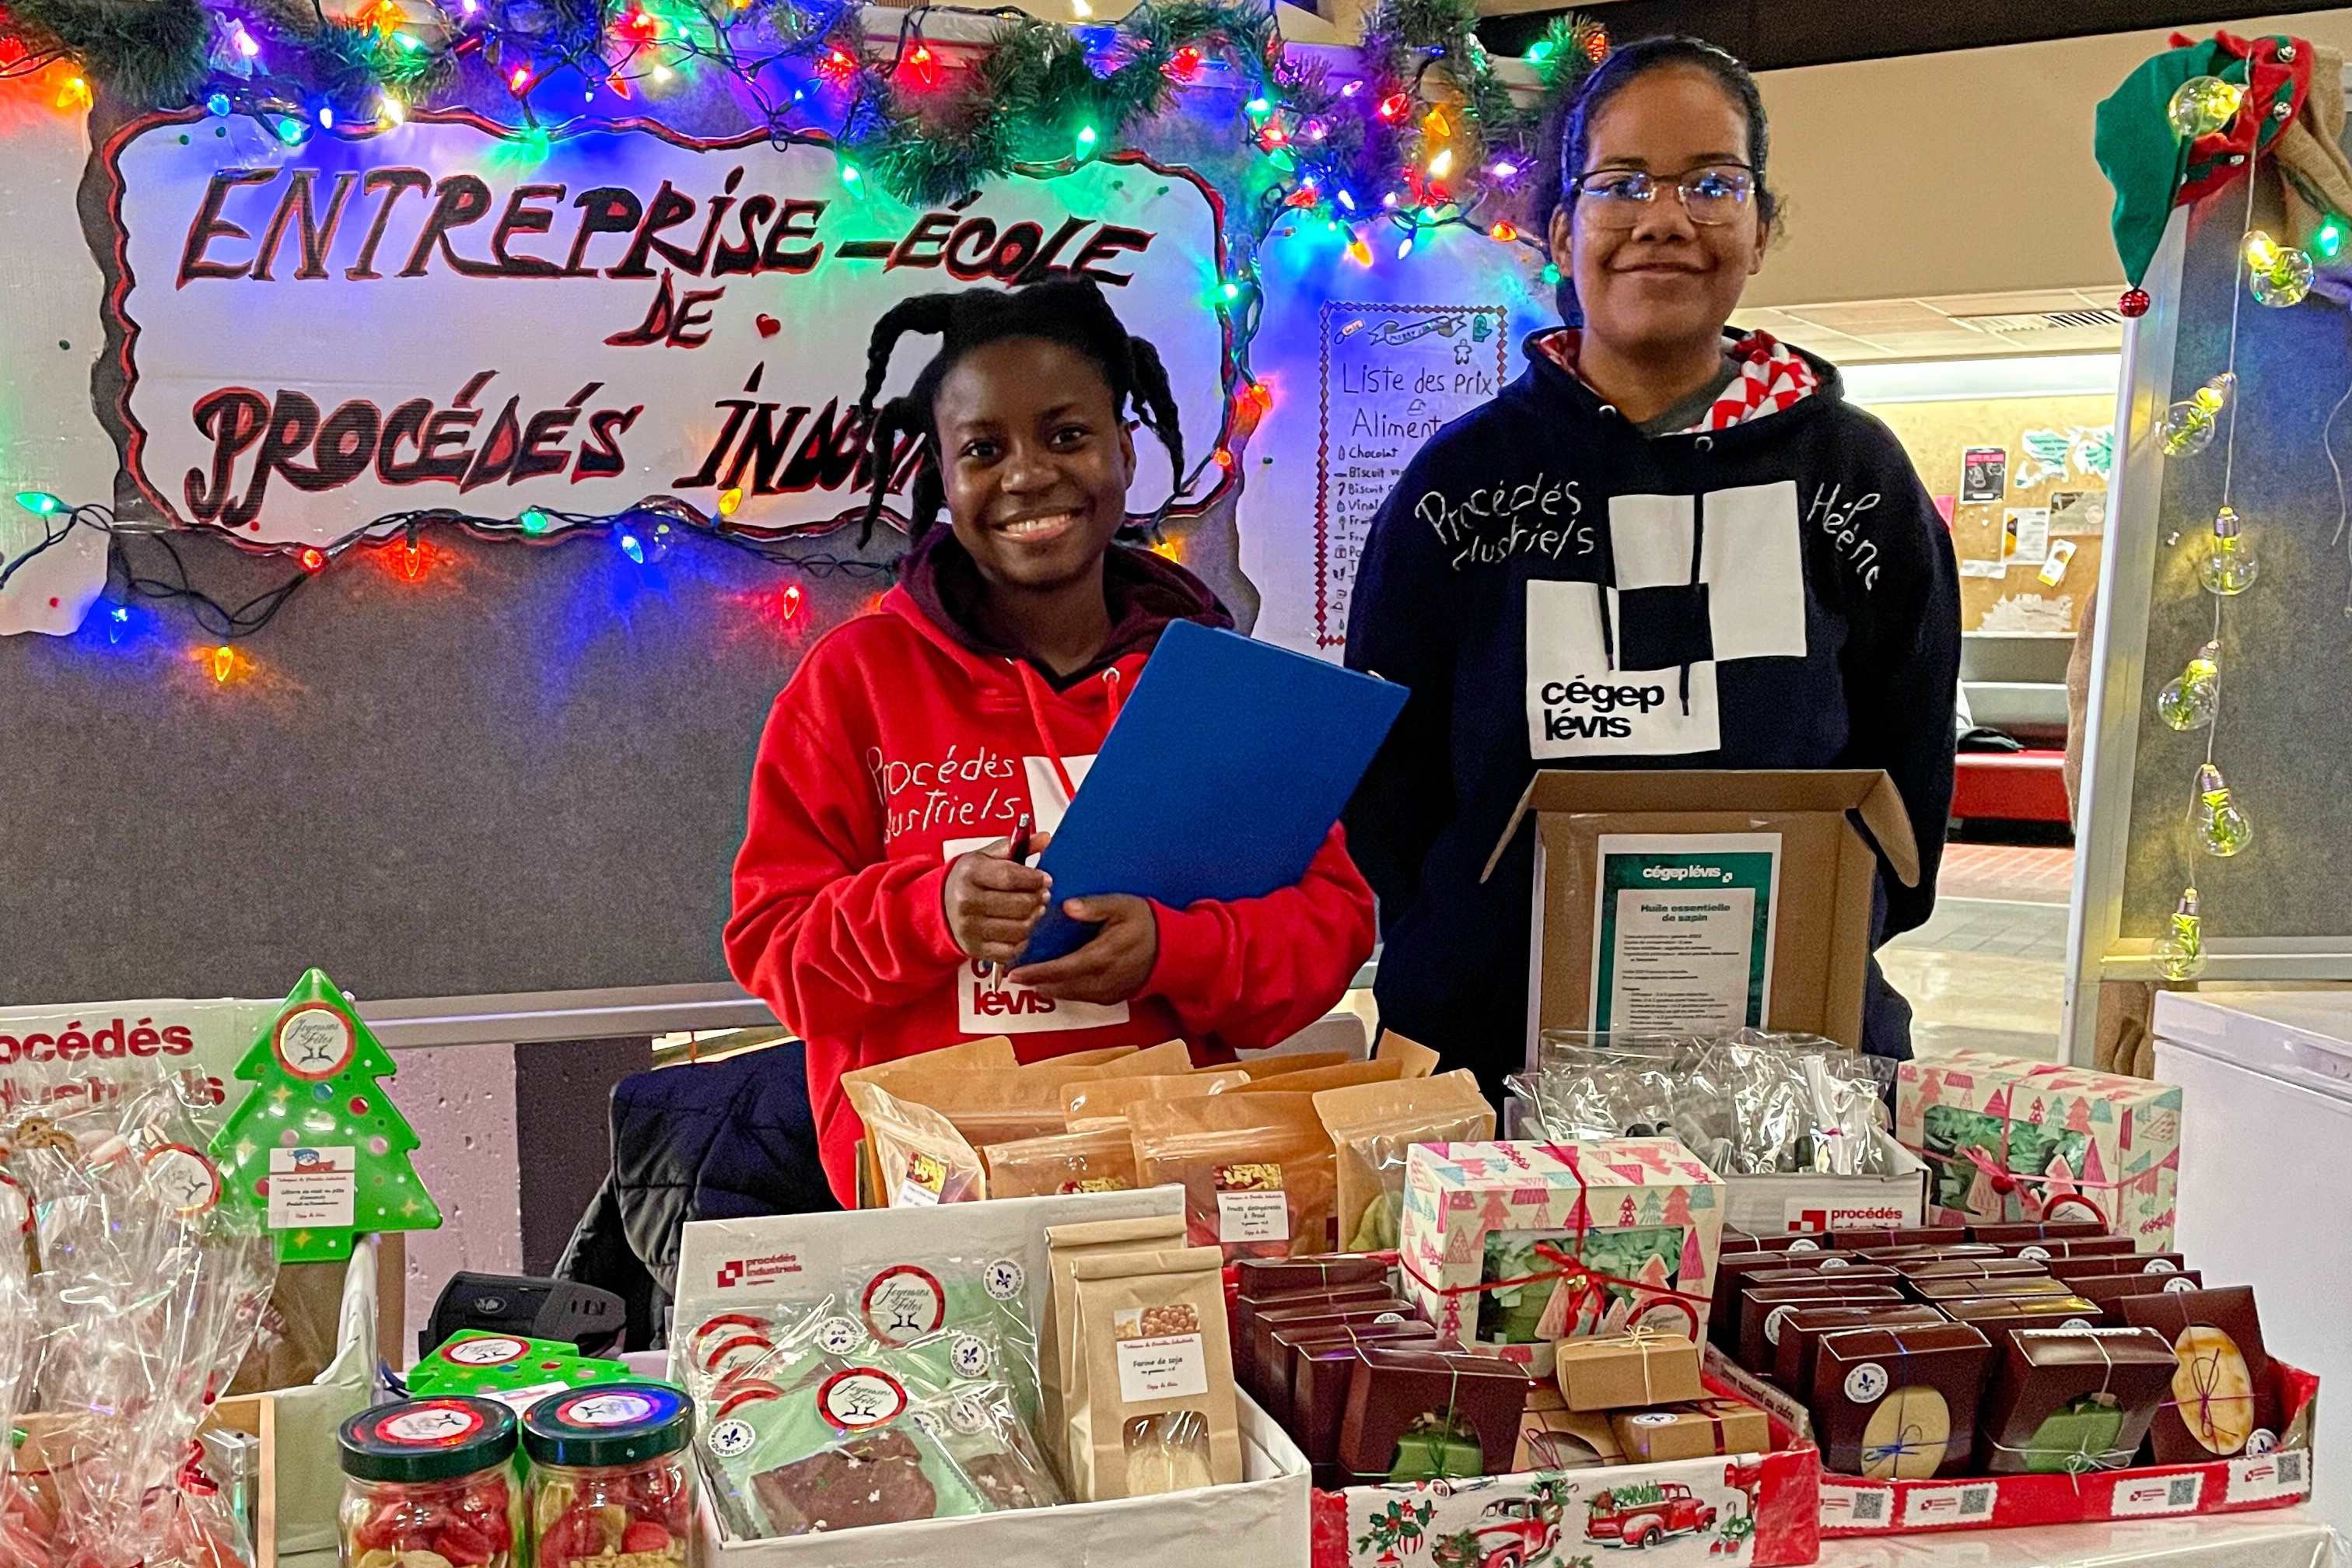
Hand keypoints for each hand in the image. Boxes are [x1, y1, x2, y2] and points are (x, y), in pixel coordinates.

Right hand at [941, 832, 1053, 966]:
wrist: (939, 907)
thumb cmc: (968, 881)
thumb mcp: (985, 857)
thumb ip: (1014, 847)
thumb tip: (1045, 838)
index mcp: (969, 874)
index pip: (1010, 876)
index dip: (1034, 879)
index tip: (1045, 879)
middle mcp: (966, 902)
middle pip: (1019, 904)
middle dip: (1037, 899)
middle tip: (1042, 895)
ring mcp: (969, 928)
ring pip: (1019, 929)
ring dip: (1033, 919)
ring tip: (1034, 910)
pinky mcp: (974, 949)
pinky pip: (1011, 950)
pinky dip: (1022, 941)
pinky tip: (1021, 928)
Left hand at [1005, 895, 1157, 1004]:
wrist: (1173, 949)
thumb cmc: (1146, 923)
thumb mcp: (1123, 905)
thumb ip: (1095, 906)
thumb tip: (1067, 907)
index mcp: (1104, 955)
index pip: (1063, 968)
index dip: (1037, 972)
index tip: (1015, 972)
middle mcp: (1104, 979)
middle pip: (1061, 986)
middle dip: (1035, 981)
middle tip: (1012, 974)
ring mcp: (1108, 992)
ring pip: (1069, 994)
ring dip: (1047, 987)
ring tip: (1028, 978)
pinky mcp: (1111, 997)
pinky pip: (1081, 997)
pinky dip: (1064, 991)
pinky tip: (1052, 982)